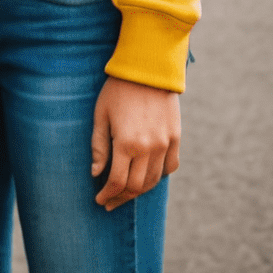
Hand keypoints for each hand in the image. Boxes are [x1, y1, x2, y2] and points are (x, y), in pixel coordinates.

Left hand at [92, 75, 179, 208]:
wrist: (147, 69)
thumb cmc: (117, 90)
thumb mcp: (101, 115)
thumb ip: (99, 146)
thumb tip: (96, 174)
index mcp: (126, 143)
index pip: (118, 182)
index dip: (108, 194)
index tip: (100, 201)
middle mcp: (149, 148)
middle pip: (137, 186)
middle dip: (121, 197)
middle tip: (110, 202)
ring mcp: (165, 144)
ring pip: (155, 180)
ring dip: (140, 191)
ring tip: (126, 194)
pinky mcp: (176, 138)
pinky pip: (170, 167)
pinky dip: (159, 176)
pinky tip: (148, 177)